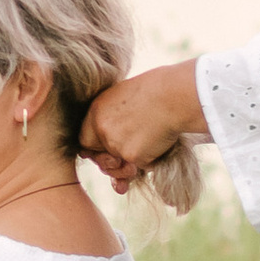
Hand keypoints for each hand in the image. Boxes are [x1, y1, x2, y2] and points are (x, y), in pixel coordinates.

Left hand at [80, 62, 205, 186]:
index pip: (84, 139)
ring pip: (118, 166)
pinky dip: (149, 161)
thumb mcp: (124, 97)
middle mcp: (102, 128)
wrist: (174, 95)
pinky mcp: (132, 155)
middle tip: (121, 162)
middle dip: (109, 164)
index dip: (95, 148)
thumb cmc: (156, 91)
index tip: (104, 152)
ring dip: (127, 169)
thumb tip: (106, 141)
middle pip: (98, 157)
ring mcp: (115, 143)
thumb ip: (111, 116)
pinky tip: (158, 145)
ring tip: (138, 161)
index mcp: (96, 111)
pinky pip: (139, 166)